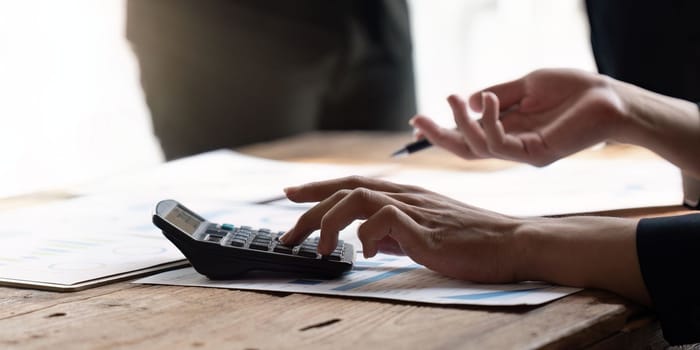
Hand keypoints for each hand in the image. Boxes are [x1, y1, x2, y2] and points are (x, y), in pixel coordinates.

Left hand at [279, 176, 523, 282]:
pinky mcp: (425, 228)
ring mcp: (415, 209)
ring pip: (357, 197)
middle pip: (345, 189)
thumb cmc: (472, 240)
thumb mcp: (423, 232)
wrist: (512, 242)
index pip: (351, 183)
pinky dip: (367, 235)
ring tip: (321, 249)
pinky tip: (367, 254)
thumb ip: (394, 231)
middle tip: (287, 234)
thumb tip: (366, 239)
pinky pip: (384, 219)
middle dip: (309, 209)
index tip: (290, 195)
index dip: (318, 188)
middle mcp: (405, 195)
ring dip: (329, 222)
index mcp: (404, 194)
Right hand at [411, 68, 624, 165]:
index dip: (443, 131)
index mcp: (508, 131)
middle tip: (417, 120)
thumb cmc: (573, 90)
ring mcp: (522, 153)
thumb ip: (498, 94)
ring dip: (460, 124)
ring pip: (477, 148)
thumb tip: (470, 101)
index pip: (468, 137)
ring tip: (453, 98)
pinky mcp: (535, 154)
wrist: (611, 98)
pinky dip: (488, 122)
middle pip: (465, 150)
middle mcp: (512, 146)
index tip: (417, 121)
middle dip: (438, 137)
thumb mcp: (526, 85)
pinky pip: (499, 143)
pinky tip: (488, 100)